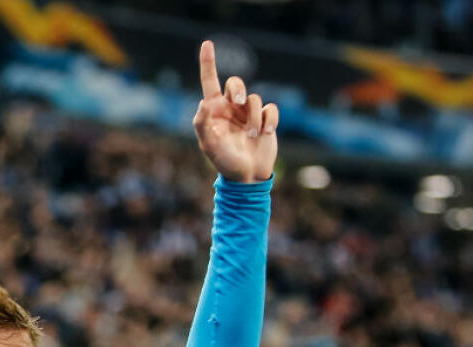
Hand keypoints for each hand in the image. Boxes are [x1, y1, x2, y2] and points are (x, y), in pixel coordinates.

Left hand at [193, 39, 277, 182]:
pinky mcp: (266, 120)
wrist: (248, 177)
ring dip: (253, 117)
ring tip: (252, 135)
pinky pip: (270, 109)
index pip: (210, 81)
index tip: (208, 44)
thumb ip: (202, 125)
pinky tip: (265, 133)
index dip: (208, 62)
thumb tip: (203, 103)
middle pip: (236, 84)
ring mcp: (249, 113)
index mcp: (215, 110)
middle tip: (240, 102)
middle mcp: (232, 108)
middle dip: (239, 89)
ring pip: (254, 99)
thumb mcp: (209, 145)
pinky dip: (269, 120)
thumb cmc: (225, 162)